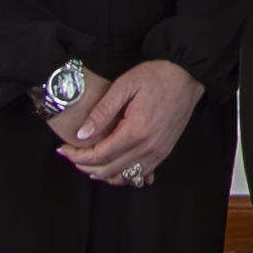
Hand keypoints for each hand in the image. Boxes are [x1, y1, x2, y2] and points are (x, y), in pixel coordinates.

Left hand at [56, 59, 200, 187]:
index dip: (78, 156)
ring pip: (125, 177)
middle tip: (72, 156)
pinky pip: (141, 174)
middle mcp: (148, 147)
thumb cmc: (159, 76)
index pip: (100, 155)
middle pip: (109, 170)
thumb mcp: (124, 85)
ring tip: (88, 164)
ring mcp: (158, 152)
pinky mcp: (164, 151)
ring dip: (103, 174)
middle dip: (85, 166)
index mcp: (135, 131)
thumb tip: (83, 133)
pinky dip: (124, 176)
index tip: (65, 150)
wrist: (188, 76)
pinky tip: (114, 169)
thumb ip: (102, 112)